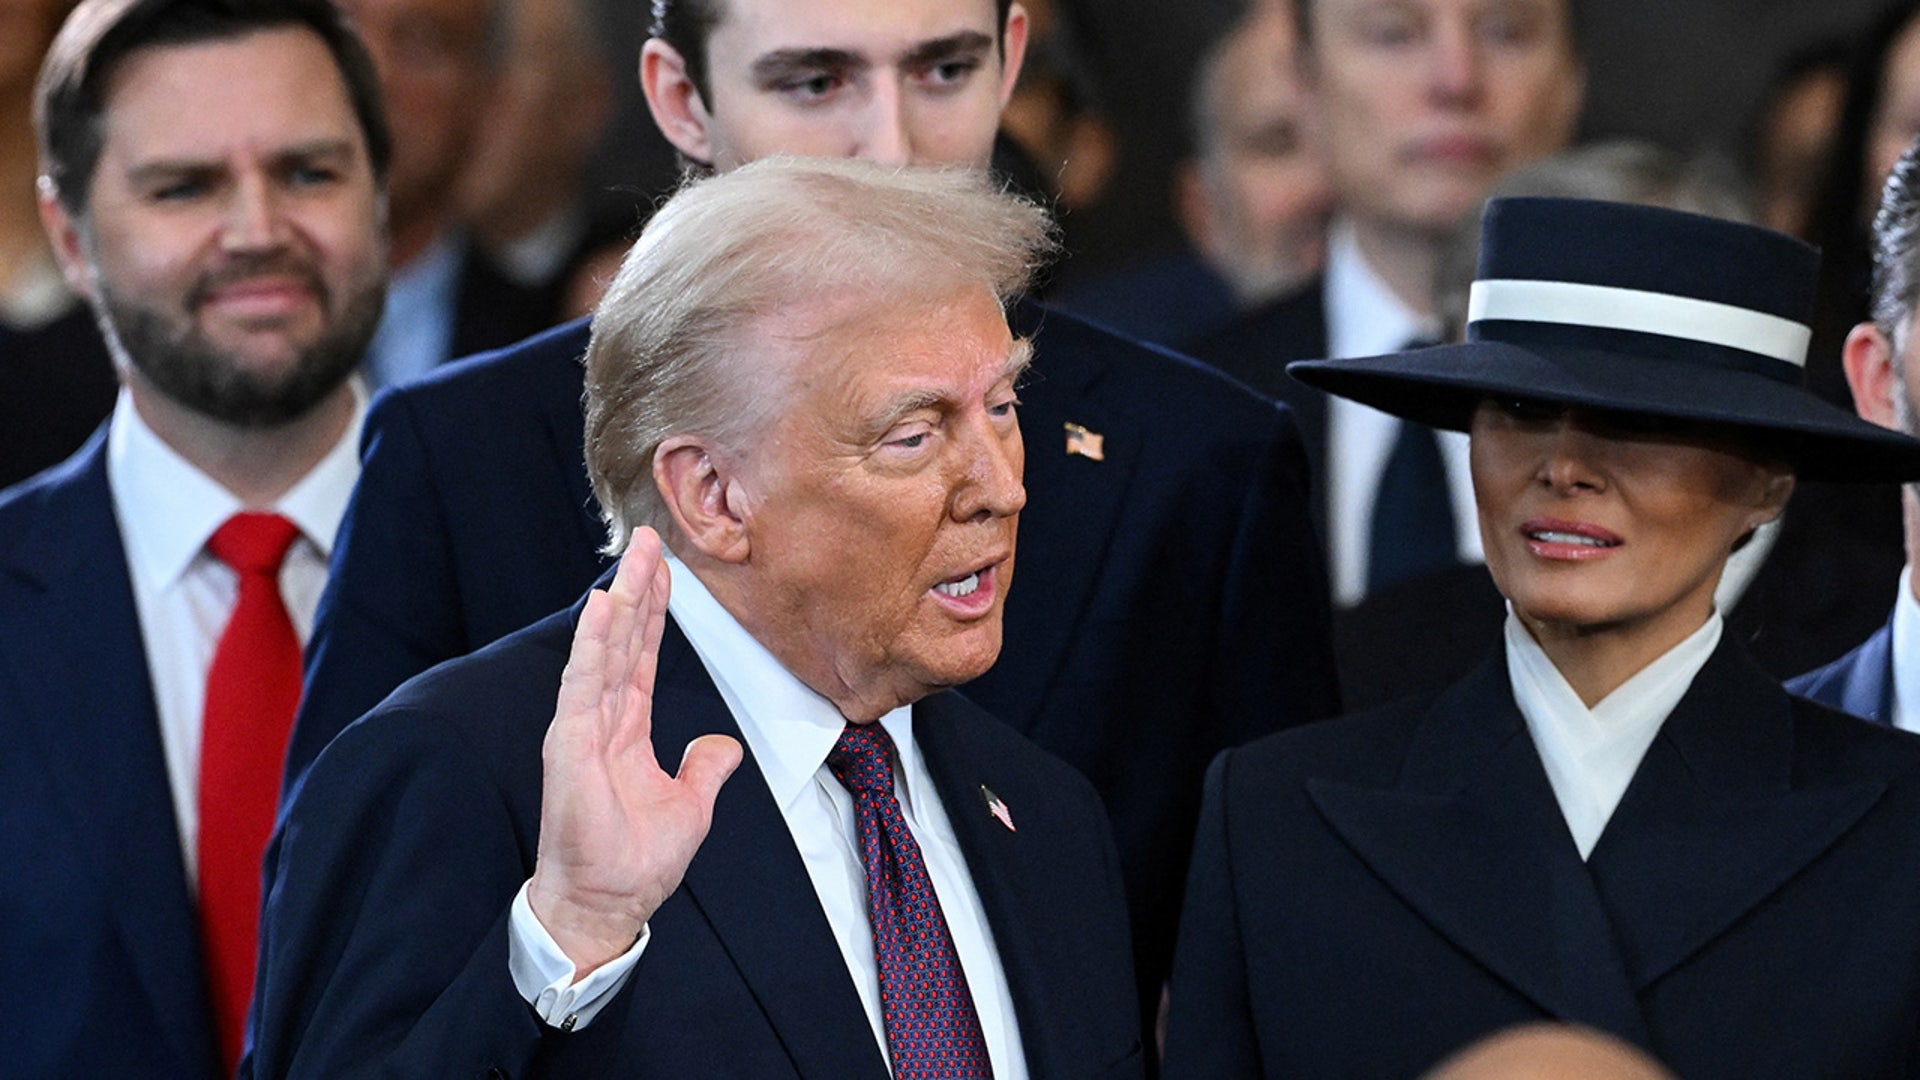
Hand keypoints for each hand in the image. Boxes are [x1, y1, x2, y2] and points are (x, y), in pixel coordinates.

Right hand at [527, 527, 742, 973]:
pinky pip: (584, 682)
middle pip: (623, 640)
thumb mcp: (690, 806)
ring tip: (634, 556)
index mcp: (626, 729)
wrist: (606, 905)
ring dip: (620, 600)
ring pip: (605, 649)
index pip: (642, 656)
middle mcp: (601, 719)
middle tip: (649, 539)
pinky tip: (603, 606)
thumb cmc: (633, 863)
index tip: (664, 570)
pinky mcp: (570, 743)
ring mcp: (582, 727)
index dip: (654, 613)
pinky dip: (594, 643)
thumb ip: (704, 767)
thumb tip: (720, 745)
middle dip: (637, 588)